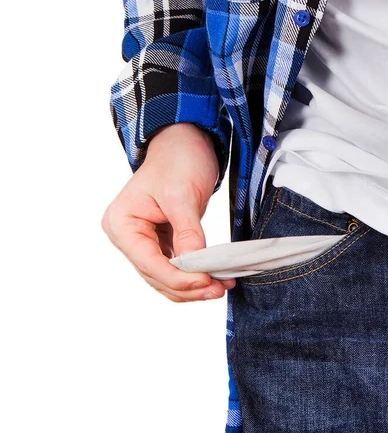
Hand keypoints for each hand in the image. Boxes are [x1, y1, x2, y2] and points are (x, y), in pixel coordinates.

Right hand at [101, 123, 235, 301]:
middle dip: (187, 286)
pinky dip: (192, 275)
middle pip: (156, 275)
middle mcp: (127, 236)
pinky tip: (213, 277)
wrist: (184, 142)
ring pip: (165, 277)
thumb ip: (187, 233)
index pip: (148, 262)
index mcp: (122, 223)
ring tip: (220, 287)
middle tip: (219, 290)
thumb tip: (196, 267)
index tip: (206, 282)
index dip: (177, 278)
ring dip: (191, 286)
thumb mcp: (183, 196)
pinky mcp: (159, 241)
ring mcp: (142, 240)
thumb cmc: (177, 160)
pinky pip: (173, 267)